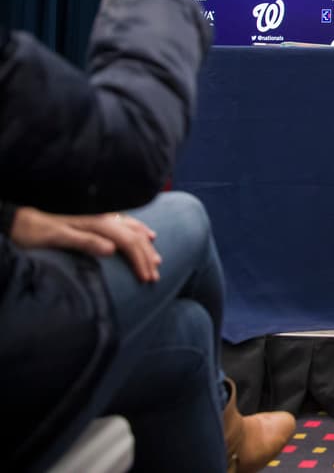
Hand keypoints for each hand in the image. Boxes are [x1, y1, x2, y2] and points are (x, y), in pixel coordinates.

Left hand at [9, 208, 161, 282]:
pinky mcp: (96, 216)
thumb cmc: (33, 228)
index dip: (140, 260)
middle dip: (147, 256)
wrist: (17, 215)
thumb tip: (112, 250)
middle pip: (134, 235)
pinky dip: (139, 230)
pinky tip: (145, 233)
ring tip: (157, 259)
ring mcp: (101, 215)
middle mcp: (103, 216)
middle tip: (155, 276)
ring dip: (146, 245)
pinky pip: (127, 222)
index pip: (128, 241)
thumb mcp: (55, 236)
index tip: (147, 278)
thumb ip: (84, 241)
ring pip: (133, 228)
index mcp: (97, 222)